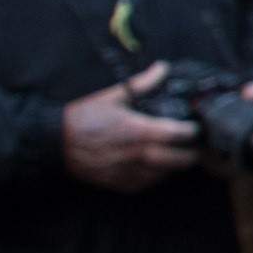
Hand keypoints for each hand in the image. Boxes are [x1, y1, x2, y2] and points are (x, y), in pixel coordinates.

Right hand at [63, 66, 197, 190]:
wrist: (56, 143)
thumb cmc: (84, 118)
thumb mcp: (114, 96)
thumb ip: (143, 83)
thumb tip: (162, 68)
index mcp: (139, 131)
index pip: (180, 134)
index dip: (193, 130)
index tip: (196, 126)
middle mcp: (139, 155)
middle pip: (181, 159)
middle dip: (192, 152)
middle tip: (195, 144)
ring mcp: (131, 172)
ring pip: (167, 174)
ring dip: (176, 165)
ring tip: (178, 153)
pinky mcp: (122, 184)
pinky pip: (149, 183)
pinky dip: (157, 175)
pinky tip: (157, 165)